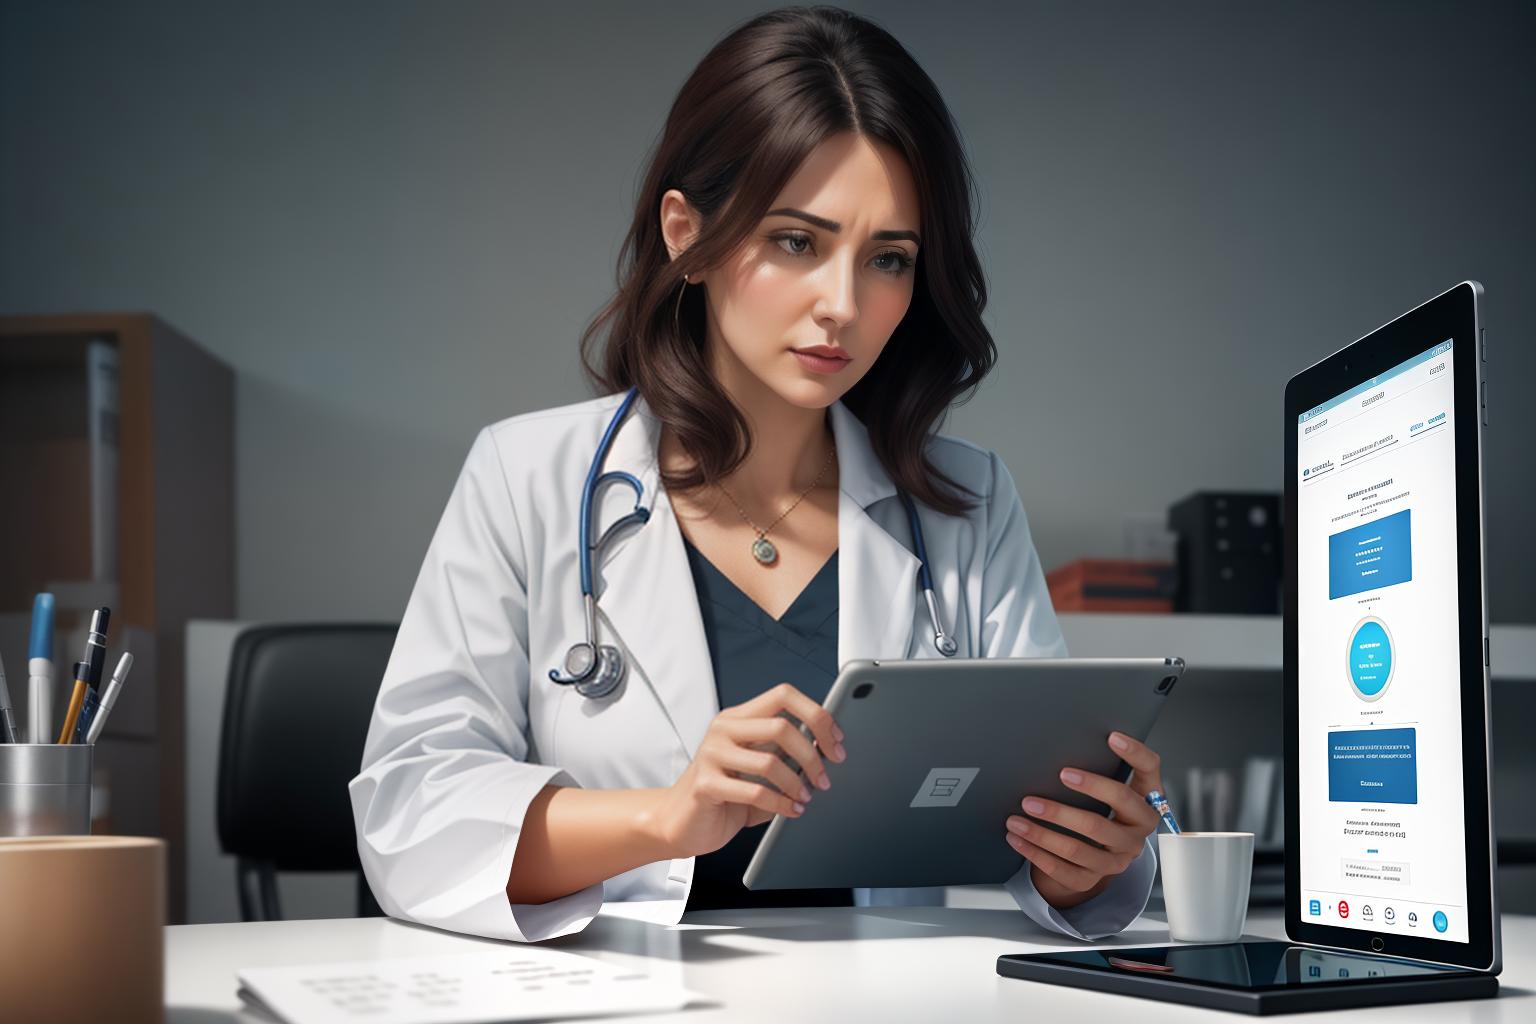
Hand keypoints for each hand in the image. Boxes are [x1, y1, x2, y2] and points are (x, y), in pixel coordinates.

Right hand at [646, 682, 845, 858]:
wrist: (679, 822)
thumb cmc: (723, 793)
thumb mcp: (758, 767)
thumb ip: (785, 755)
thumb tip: (827, 752)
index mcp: (739, 717)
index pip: (784, 694)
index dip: (816, 714)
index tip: (835, 741)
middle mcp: (723, 728)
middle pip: (782, 726)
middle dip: (812, 755)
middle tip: (824, 778)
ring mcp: (711, 754)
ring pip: (771, 761)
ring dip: (797, 784)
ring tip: (805, 798)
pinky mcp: (705, 784)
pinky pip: (755, 791)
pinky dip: (781, 804)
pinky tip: (790, 810)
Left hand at [1004, 731, 1162, 911]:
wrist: (1094, 860)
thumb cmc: (1098, 813)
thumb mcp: (1106, 794)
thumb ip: (1100, 772)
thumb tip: (1061, 744)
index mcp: (1144, 802)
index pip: (1150, 771)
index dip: (1135, 753)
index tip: (1112, 736)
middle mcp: (1136, 832)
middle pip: (1117, 808)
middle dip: (1090, 787)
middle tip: (1059, 775)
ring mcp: (1116, 860)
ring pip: (1080, 846)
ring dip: (1044, 830)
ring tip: (1017, 816)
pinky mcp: (1092, 879)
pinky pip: (1061, 869)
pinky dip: (1035, 853)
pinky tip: (1017, 838)